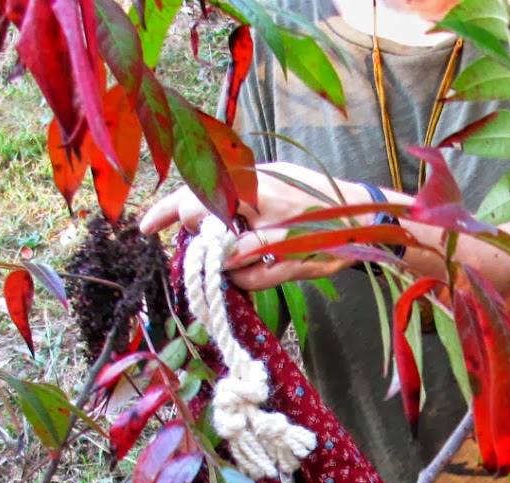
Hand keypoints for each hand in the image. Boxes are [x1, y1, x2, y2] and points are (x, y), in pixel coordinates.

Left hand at [140, 163, 375, 290]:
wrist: (364, 217)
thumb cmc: (314, 196)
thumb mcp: (277, 177)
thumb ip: (240, 186)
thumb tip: (199, 200)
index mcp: (261, 178)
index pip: (203, 188)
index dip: (169, 209)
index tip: (146, 226)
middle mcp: (269, 203)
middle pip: (208, 215)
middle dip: (193, 231)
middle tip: (196, 240)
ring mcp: (283, 235)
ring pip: (228, 253)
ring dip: (217, 259)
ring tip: (223, 255)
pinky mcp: (295, 263)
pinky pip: (251, 277)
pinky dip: (240, 278)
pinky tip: (241, 273)